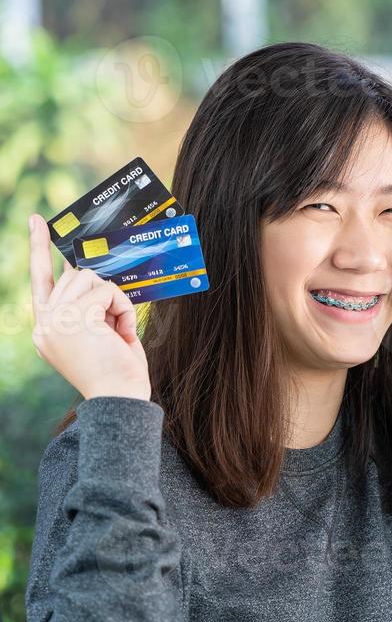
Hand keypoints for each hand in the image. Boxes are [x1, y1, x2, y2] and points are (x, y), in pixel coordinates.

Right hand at [29, 213, 151, 401]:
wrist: (121, 400)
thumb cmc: (118, 372)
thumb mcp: (98, 335)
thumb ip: (88, 307)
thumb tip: (91, 275)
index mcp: (46, 329)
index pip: (41, 280)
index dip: (39, 249)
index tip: (37, 221)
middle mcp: (44, 324)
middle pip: (75, 276)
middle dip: (102, 293)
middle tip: (113, 328)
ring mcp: (55, 320)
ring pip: (91, 279)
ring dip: (113, 301)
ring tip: (116, 333)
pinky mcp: (73, 317)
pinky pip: (108, 290)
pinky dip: (123, 308)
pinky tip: (122, 334)